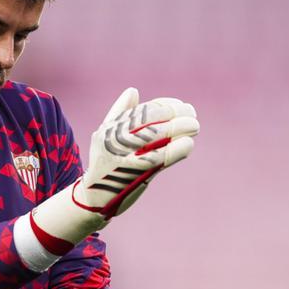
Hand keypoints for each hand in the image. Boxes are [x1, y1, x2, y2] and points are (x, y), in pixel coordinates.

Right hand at [19, 88, 198, 262]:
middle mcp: (116, 140)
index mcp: (111, 129)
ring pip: (157, 135)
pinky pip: (160, 157)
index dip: (165, 105)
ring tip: (194, 126)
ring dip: (180, 128)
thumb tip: (133, 91)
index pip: (143, 110)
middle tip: (192, 114)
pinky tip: (188, 144)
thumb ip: (119, 113)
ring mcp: (126, 155)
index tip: (180, 106)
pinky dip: (177, 149)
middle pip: (151, 120)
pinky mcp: (136, 173)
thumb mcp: (104, 137)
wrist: (94, 198)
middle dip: (176, 114)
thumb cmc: (104, 164)